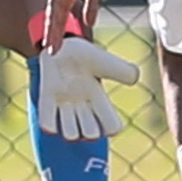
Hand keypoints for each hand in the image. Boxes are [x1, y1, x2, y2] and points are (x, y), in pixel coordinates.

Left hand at [34, 26, 139, 140]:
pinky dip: (50, 125)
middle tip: (86, 110)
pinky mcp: (46, 99)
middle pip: (90, 135)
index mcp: (99, 100)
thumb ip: (123, 70)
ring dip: (70, 130)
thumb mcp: (107, 61)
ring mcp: (64, 105)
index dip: (113, 128)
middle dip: (90, 131)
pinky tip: (53, 115)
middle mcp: (83, 107)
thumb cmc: (86, 56)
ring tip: (70, 108)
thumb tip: (135, 79)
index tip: (110, 122)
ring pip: (69, 134)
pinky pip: (47, 122)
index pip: (111, 126)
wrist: (60, 45)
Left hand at [42, 0, 104, 52]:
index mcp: (67, 0)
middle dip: (53, 37)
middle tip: (52, 54)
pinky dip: (53, 14)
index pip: (62, 21)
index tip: (59, 50)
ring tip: (49, 46)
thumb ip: (90, 8)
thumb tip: (89, 24)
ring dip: (50, 31)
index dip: (60, 35)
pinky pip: (55, 2)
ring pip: (52, 15)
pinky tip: (52, 24)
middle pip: (54, 21)